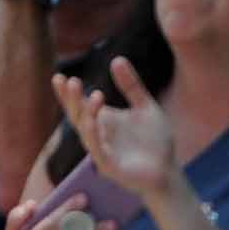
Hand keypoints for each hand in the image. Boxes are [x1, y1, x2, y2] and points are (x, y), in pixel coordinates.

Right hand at [55, 58, 180, 199]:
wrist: (168, 170)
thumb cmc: (155, 141)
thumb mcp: (145, 107)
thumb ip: (131, 85)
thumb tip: (117, 59)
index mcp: (102, 121)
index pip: (79, 105)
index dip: (68, 93)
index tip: (60, 76)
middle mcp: (97, 135)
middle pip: (78, 115)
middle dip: (72, 99)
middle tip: (72, 81)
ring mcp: (101, 151)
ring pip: (86, 131)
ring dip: (86, 113)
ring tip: (91, 94)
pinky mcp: (109, 166)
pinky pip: (97, 150)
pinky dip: (93, 135)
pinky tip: (93, 121)